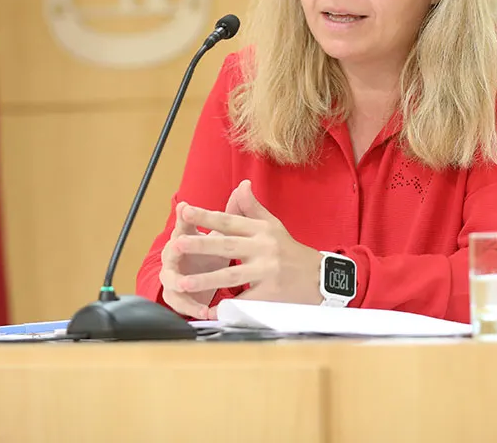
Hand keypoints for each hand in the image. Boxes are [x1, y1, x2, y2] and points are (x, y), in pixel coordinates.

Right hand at [159, 199, 230, 319]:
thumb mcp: (226, 233)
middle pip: (173, 250)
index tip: (185, 208)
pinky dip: (192, 307)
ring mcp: (174, 276)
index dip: (183, 216)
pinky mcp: (178, 296)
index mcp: (186, 237)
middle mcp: (175, 255)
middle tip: (179, 245)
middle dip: (178, 248)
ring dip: (181, 282)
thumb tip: (245, 186)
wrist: (205, 277)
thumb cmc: (214, 251)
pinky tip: (204, 312)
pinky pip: (181, 303)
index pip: (183, 224)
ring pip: (172, 279)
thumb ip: (234, 212)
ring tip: (186, 285)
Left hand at [171, 180, 322, 305]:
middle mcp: (263, 247)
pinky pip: (243, 300)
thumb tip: (240, 185)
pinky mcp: (270, 292)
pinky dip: (226, 307)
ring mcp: (267, 271)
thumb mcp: (273, 225)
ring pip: (231, 275)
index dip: (206, 216)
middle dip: (200, 245)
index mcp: (261, 230)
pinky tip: (209, 310)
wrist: (319, 276)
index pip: (229, 221)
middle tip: (176, 245)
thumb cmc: (290, 250)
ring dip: (205, 279)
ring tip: (182, 283)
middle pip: (227, 245)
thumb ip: (252, 208)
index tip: (185, 211)